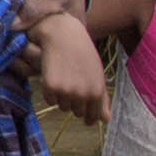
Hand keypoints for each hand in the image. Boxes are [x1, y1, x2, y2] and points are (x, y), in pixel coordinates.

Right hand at [28, 9, 107, 123]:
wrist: (63, 36)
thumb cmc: (83, 55)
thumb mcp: (98, 75)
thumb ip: (102, 99)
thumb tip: (105, 120)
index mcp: (97, 92)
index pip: (92, 117)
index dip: (88, 117)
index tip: (85, 117)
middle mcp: (82, 94)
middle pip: (76, 112)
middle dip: (75, 102)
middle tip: (74, 83)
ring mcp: (66, 91)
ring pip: (62, 107)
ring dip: (62, 97)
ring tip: (64, 77)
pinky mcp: (50, 87)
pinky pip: (50, 100)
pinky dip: (50, 92)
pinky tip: (54, 76)